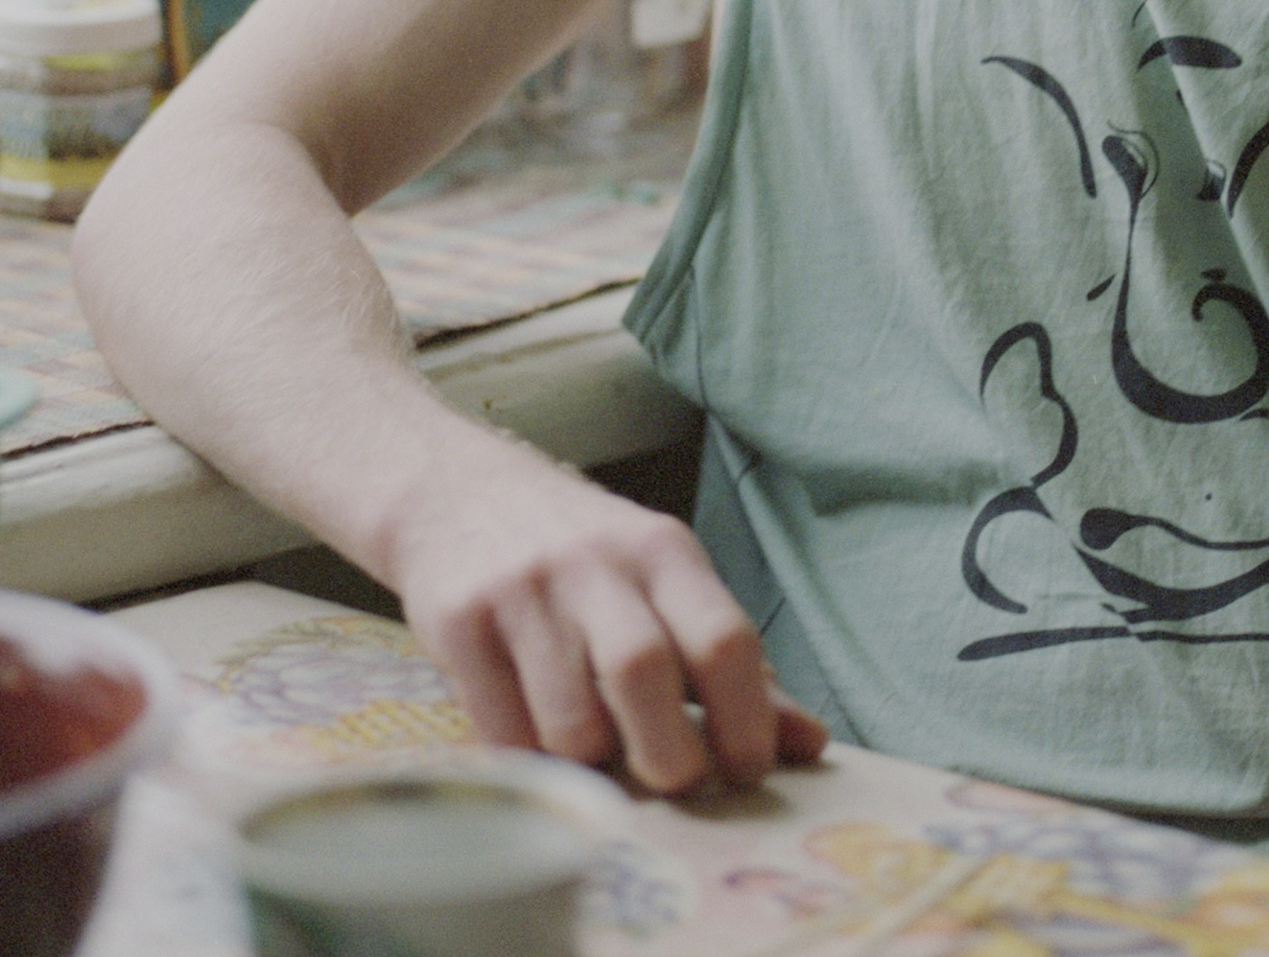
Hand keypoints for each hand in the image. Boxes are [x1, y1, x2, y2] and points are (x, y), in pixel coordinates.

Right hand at [385, 443, 827, 791]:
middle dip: (670, 758)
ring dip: (593, 765)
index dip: (747, 720)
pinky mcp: (458, 623)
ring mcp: (524, 592)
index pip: (724, 638)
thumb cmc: (583, 557)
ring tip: (597, 751)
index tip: (749, 768)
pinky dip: (531, 762)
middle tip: (674, 780)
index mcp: (665, 552)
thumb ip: (736, 667)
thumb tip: (812, 745)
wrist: (455, 488)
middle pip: (646, 675)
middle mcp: (597, 565)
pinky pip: (502, 732)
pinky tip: (537, 741)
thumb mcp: (664, 583)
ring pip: (571, 722)